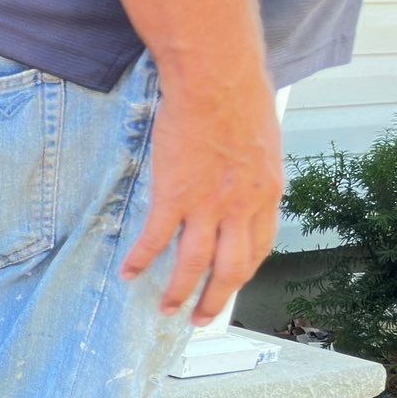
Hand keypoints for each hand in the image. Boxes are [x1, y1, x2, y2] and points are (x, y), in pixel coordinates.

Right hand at [120, 50, 280, 325]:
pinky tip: (129, 273)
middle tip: (200, 318)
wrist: (217, 80)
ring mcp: (208, 204)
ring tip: (166, 309)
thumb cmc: (240, 97)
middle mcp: (242, 206)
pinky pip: (156, 238)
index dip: (242, 273)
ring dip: (179, 292)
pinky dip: (141, 259)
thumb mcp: (263, 142)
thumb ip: (255, 170)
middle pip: (231, 268)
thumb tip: (244, 180)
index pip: (259, 247)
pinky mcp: (174, 195)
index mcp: (267, 193)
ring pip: (195, 263)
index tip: (228, 286)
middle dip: (215, 299)